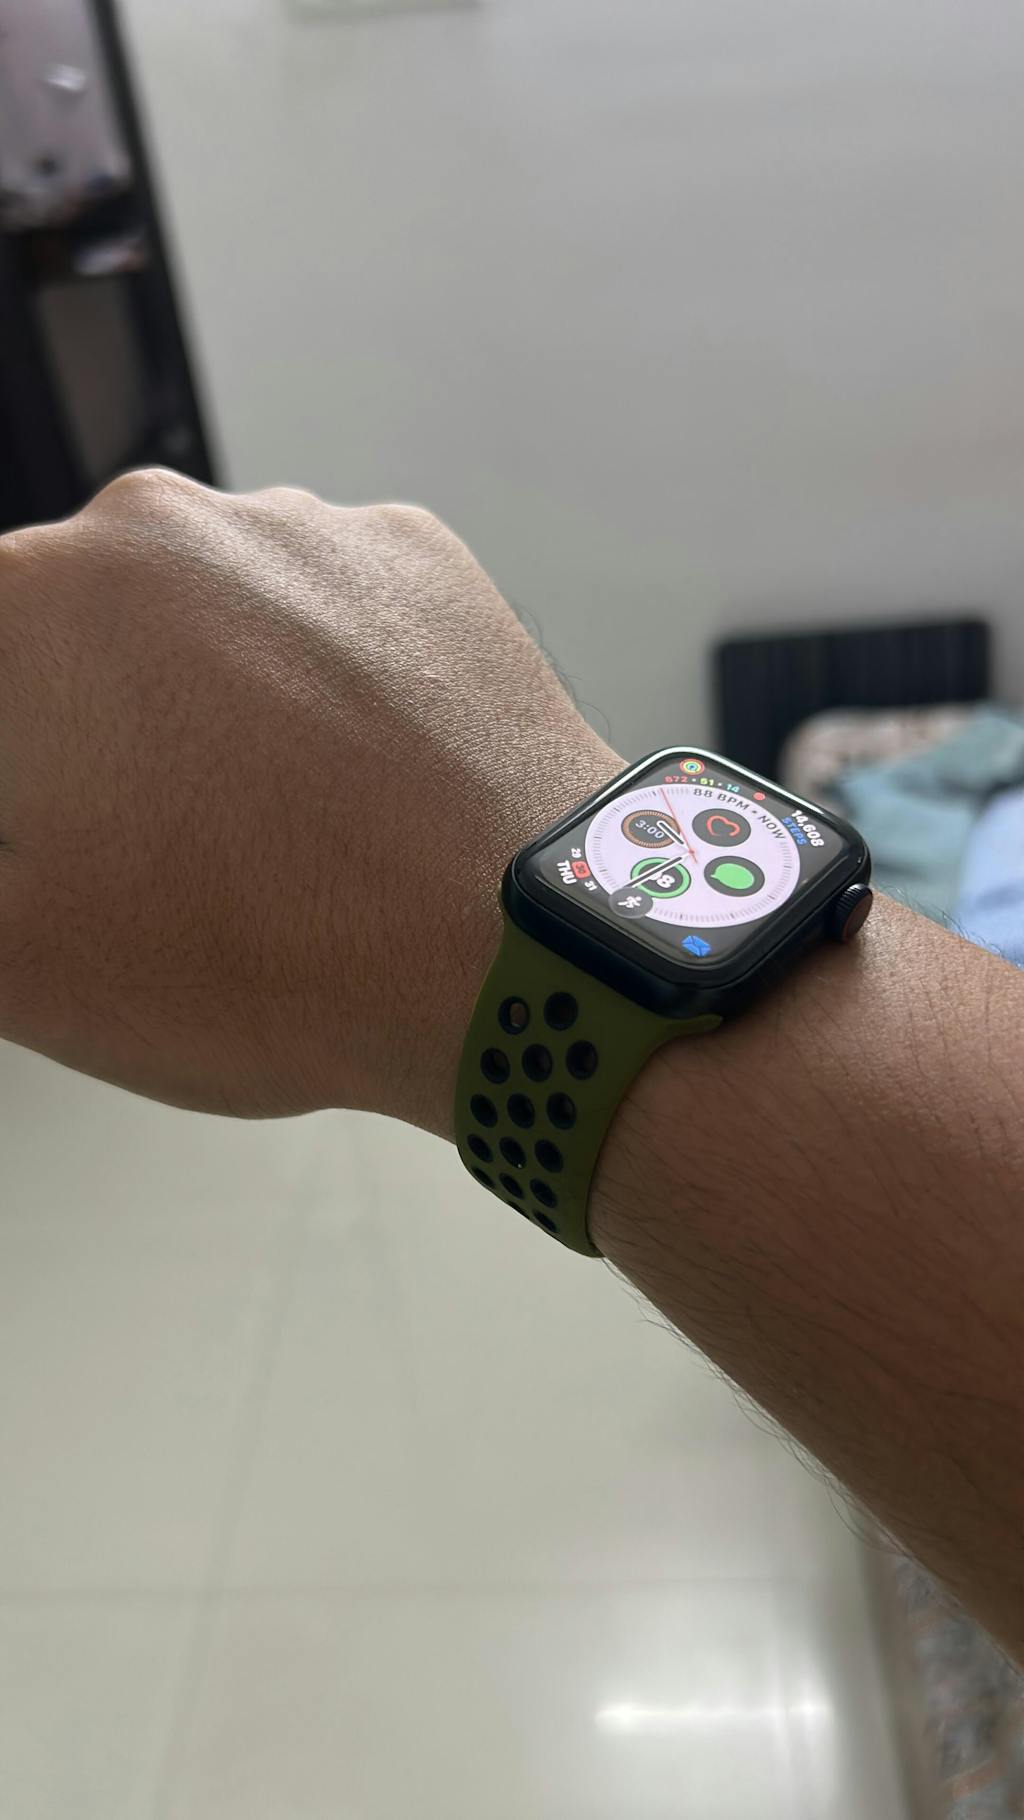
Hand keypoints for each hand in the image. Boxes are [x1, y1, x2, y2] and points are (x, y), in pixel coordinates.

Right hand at [0, 472, 616, 1128]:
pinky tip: (351, 779)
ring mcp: (301, 530)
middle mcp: (158, 528)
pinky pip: (328, 613)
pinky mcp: (412, 557)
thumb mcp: (23, 967)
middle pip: (82, 634)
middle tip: (151, 843)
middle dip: (89, 727)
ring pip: (208, 615)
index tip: (64, 830)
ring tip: (268, 827)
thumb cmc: (278, 956)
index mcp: (30, 605)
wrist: (512, 951)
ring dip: (210, 700)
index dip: (26, 775)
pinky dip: (323, 680)